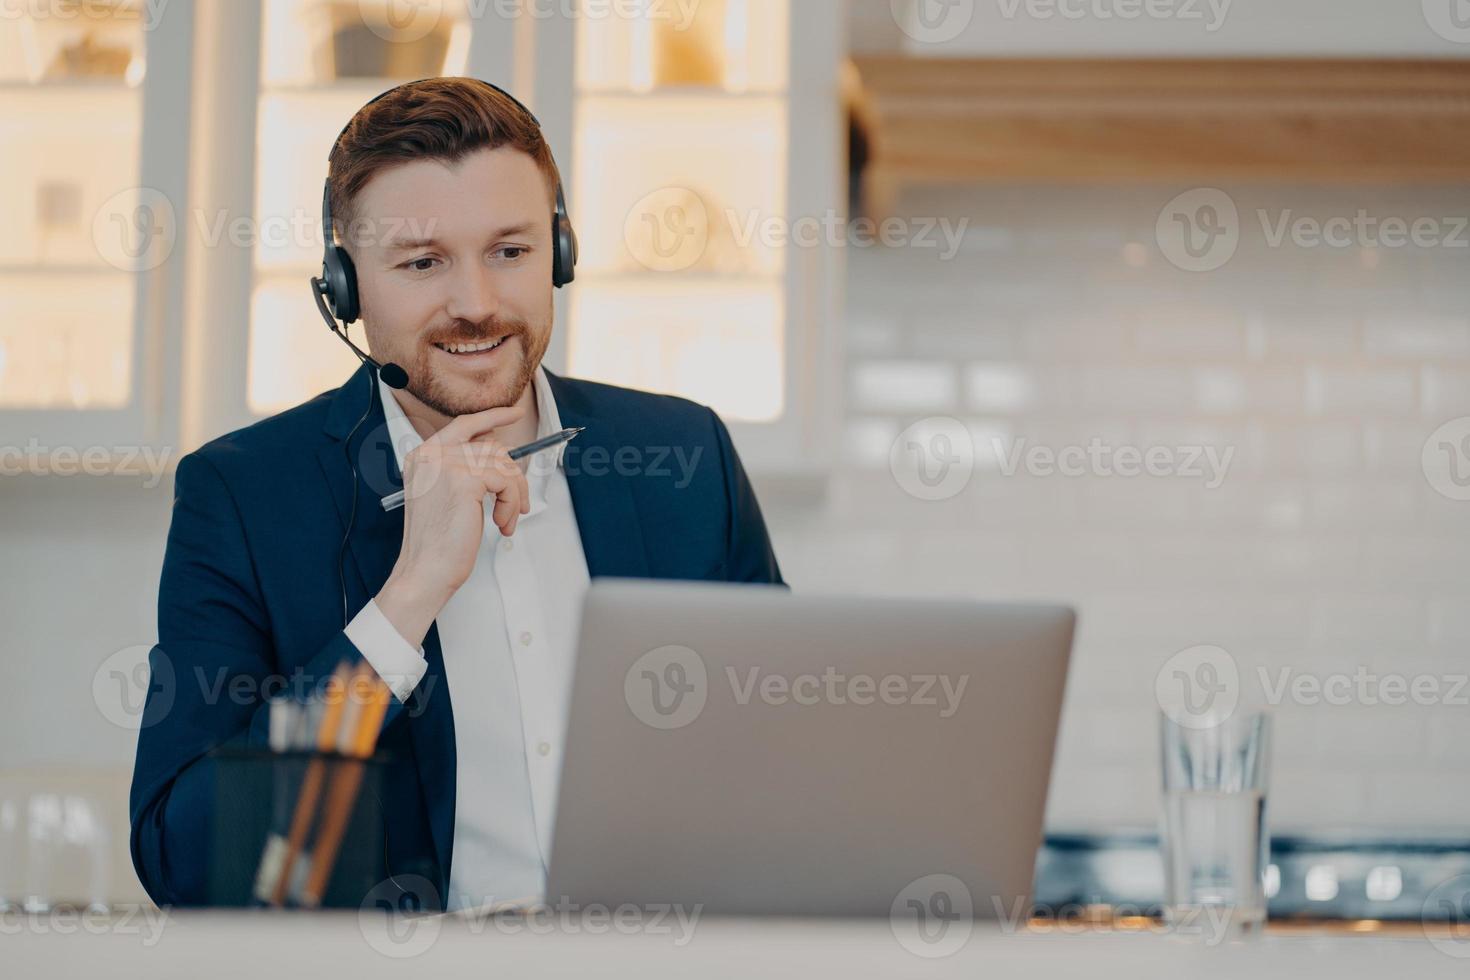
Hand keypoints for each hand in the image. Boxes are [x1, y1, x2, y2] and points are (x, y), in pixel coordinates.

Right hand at [375, 405, 530, 646]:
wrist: (424, 571)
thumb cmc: (437, 542)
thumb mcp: (446, 497)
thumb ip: (464, 471)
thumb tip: (501, 454)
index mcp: (422, 456)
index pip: (463, 424)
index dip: (493, 416)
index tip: (516, 413)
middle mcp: (430, 454)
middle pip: (492, 446)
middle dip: (513, 476)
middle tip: (516, 505)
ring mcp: (445, 464)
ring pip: (504, 464)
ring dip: (514, 494)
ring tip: (506, 520)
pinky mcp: (463, 479)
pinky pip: (506, 480)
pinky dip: (511, 503)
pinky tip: (501, 524)